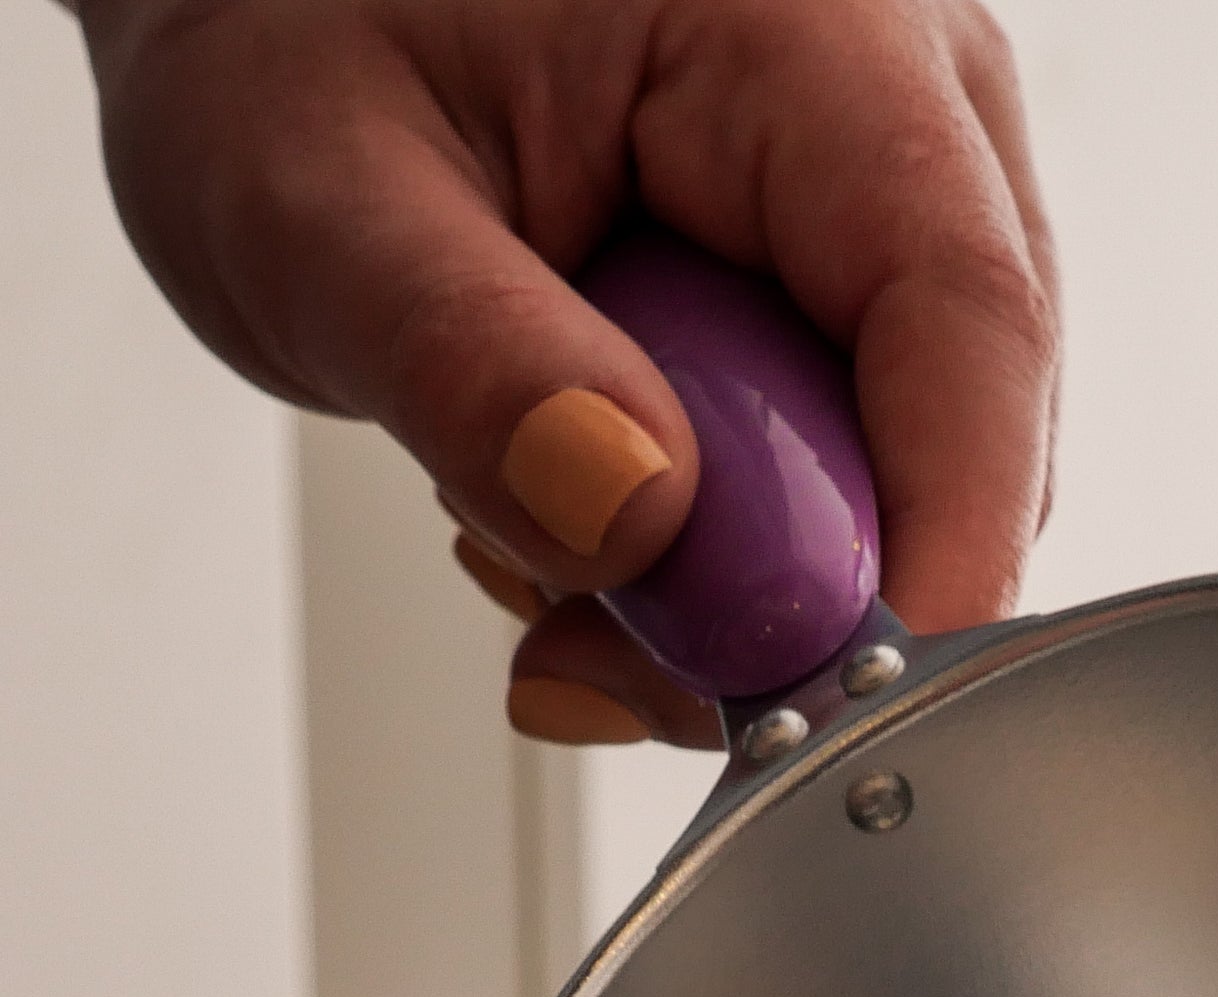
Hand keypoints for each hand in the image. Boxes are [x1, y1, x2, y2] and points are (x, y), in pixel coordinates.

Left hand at [70, 0, 1056, 743]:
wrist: (253, 12)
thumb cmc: (281, 38)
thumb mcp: (316, 200)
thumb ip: (468, 365)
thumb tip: (631, 510)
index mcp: (801, 27)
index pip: (964, 316)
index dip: (938, 542)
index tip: (841, 706)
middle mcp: (886, 98)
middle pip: (955, 427)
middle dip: (784, 591)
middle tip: (587, 642)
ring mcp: (871, 197)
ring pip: (894, 481)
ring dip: (720, 576)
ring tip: (534, 518)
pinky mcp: (829, 285)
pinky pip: (832, 481)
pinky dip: (705, 550)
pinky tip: (578, 491)